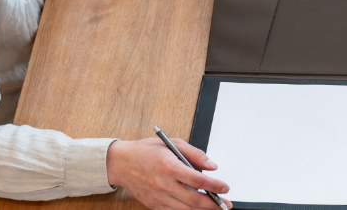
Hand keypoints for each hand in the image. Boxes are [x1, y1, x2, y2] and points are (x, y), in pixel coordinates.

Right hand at [106, 138, 231, 209]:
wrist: (121, 163)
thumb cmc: (146, 151)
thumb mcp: (172, 143)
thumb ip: (194, 154)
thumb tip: (212, 166)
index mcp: (169, 167)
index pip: (197, 181)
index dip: (214, 186)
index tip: (225, 188)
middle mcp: (163, 185)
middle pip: (194, 200)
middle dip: (213, 204)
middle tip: (226, 205)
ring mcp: (157, 197)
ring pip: (185, 209)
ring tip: (215, 207)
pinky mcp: (153, 204)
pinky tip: (196, 209)